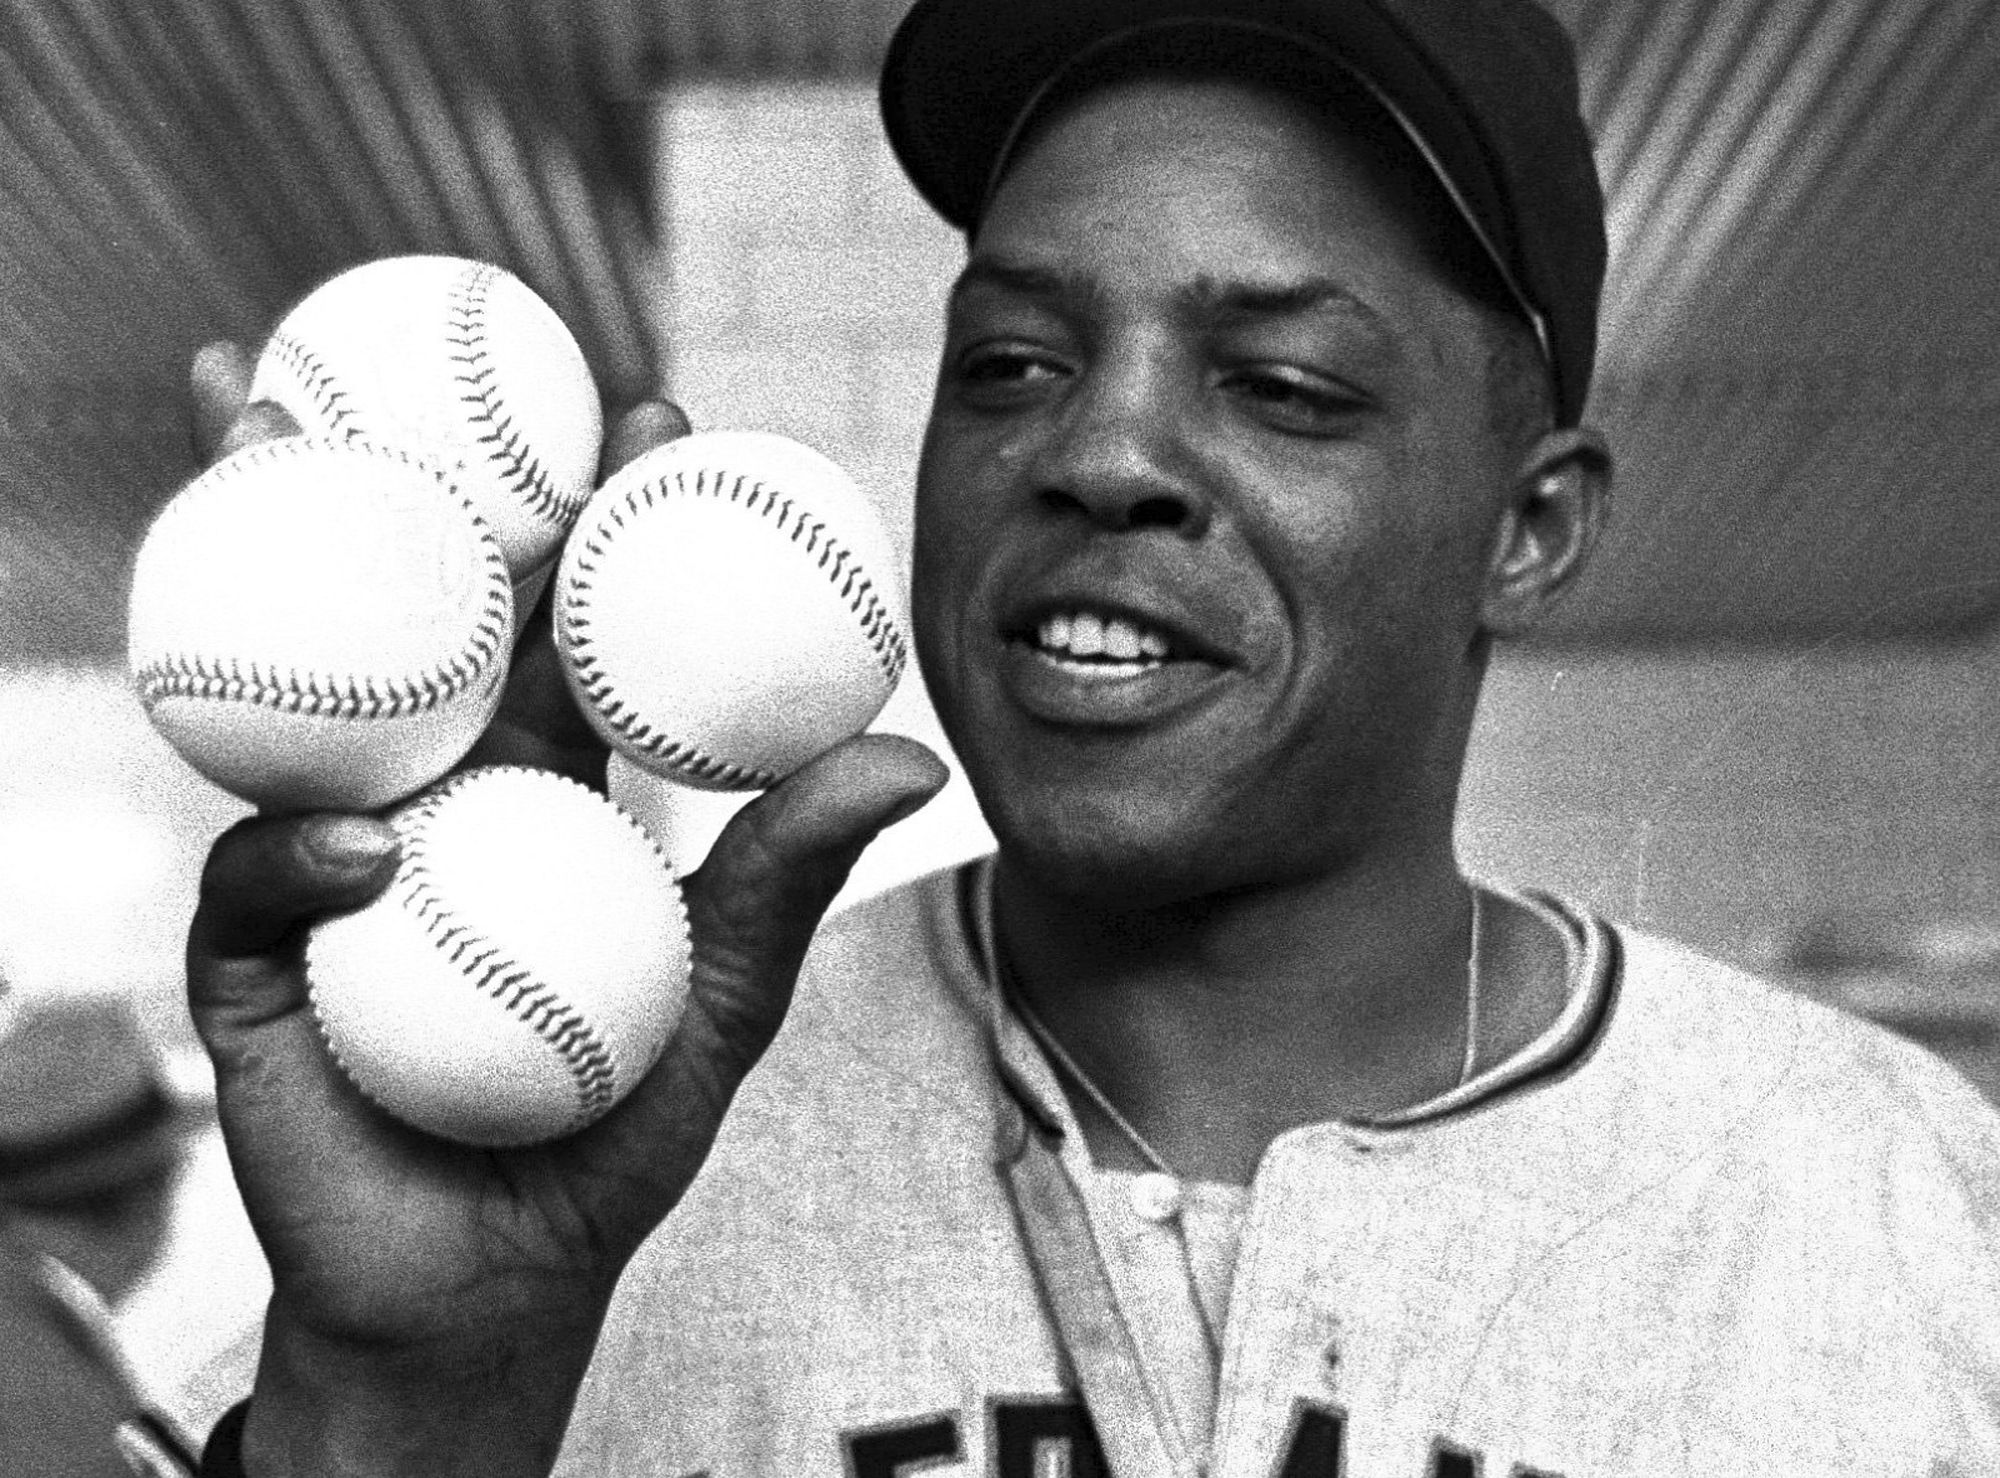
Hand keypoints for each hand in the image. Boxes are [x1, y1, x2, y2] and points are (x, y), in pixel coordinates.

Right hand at [183, 345, 950, 1474]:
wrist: (498, 1275)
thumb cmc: (616, 1126)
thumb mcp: (725, 996)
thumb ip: (792, 876)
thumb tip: (910, 754)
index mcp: (543, 783)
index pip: (562, 626)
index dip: (596, 516)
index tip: (650, 418)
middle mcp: (434, 794)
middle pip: (412, 621)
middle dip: (393, 487)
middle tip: (394, 372)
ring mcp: (339, 861)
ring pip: (301, 701)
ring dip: (272, 576)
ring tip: (262, 452)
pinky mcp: (259, 956)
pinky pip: (269, 881)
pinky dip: (314, 858)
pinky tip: (378, 852)